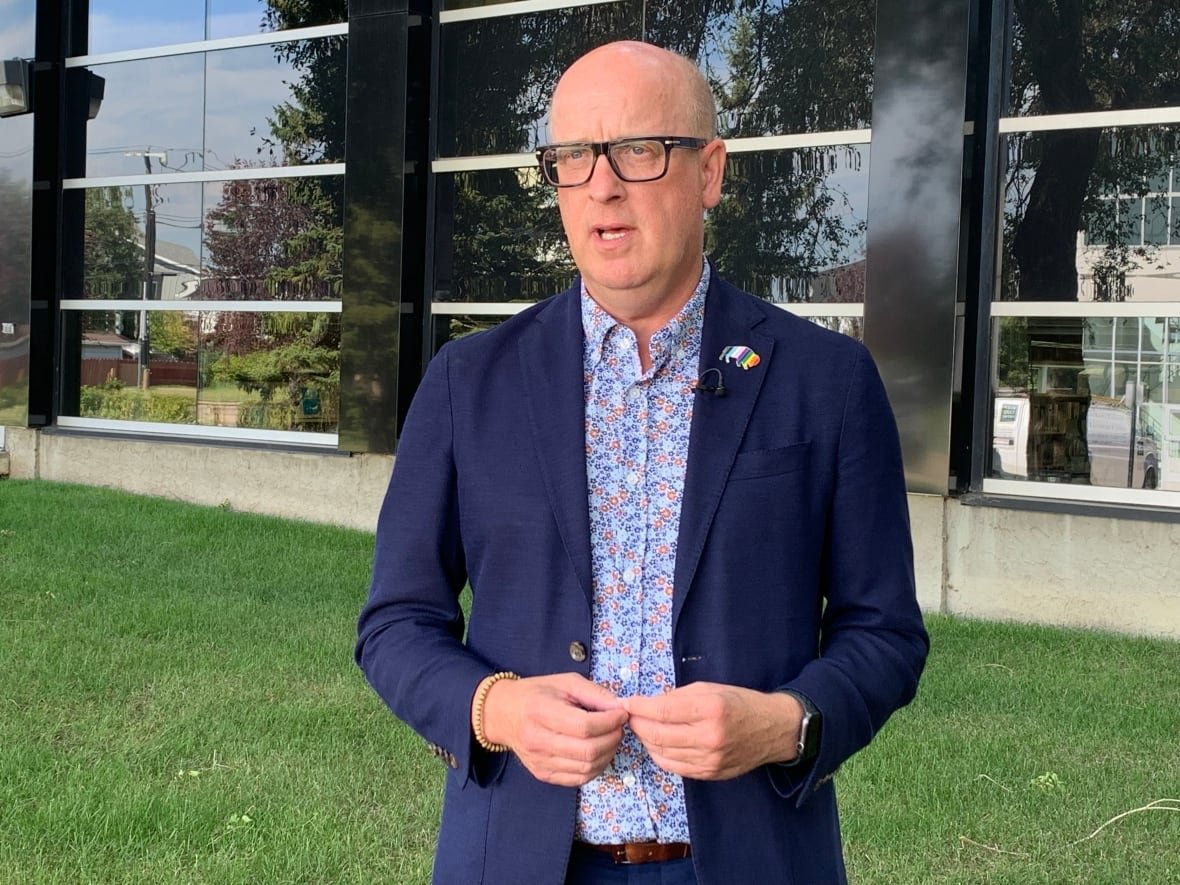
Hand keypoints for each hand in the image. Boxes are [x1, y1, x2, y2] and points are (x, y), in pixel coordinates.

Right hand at [478, 673, 626, 786]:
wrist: (503, 714)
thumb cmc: (536, 694)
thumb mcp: (565, 682)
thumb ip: (595, 694)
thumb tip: (620, 708)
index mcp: (541, 711)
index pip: (585, 726)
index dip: (610, 721)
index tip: (621, 713)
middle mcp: (538, 740)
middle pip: (588, 750)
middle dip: (613, 738)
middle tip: (619, 726)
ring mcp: (539, 762)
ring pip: (586, 768)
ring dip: (608, 754)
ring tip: (611, 738)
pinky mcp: (543, 774)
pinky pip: (578, 779)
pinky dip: (596, 767)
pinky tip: (599, 752)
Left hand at [624, 682, 802, 779]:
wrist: (773, 729)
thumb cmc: (740, 703)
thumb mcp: (710, 688)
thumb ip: (677, 697)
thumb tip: (646, 704)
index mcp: (710, 709)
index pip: (662, 711)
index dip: (639, 707)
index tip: (626, 703)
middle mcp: (709, 737)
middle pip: (658, 735)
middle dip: (638, 724)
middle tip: (631, 715)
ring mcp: (710, 760)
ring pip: (662, 754)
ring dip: (646, 740)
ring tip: (643, 728)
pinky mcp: (709, 774)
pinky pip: (674, 767)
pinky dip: (660, 755)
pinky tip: (658, 743)